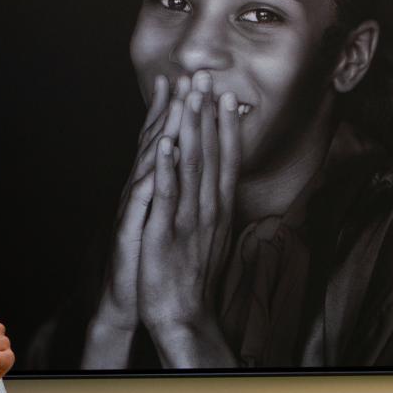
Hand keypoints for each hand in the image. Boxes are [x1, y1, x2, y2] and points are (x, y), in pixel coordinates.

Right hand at [82, 74, 188, 367]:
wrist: (128, 297)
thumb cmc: (148, 258)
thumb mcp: (163, 218)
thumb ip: (170, 190)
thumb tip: (182, 165)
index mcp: (154, 188)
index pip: (165, 142)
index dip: (176, 111)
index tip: (189, 80)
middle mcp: (142, 191)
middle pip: (156, 143)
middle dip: (172, 108)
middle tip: (187, 75)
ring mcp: (134, 208)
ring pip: (150, 162)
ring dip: (162, 130)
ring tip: (176, 101)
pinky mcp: (131, 228)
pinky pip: (142, 197)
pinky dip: (152, 174)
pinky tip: (160, 153)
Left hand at [138, 72, 240, 367]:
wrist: (183, 315)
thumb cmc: (193, 276)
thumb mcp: (212, 236)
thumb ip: (215, 206)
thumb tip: (221, 183)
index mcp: (219, 208)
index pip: (226, 160)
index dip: (225, 126)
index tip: (226, 95)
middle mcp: (209, 208)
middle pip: (211, 154)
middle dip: (207, 114)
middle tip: (206, 77)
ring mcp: (189, 218)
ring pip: (192, 166)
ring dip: (190, 128)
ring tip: (188, 95)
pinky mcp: (167, 232)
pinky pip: (168, 194)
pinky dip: (168, 166)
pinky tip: (165, 141)